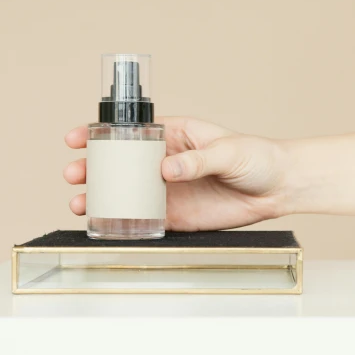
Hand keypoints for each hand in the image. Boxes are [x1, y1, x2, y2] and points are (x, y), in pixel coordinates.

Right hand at [64, 117, 289, 230]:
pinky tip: (106, 224)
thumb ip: (197, 160)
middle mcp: (166, 161)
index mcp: (175, 134)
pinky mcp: (178, 215)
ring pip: (126, 192)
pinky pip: (144, 218)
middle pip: (120, 164)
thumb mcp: (227, 151)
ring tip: (81, 203)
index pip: (131, 131)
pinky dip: (124, 221)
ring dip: (102, 197)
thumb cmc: (257, 157)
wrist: (279, 188)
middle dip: (92, 168)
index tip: (77, 137)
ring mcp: (169, 189)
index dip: (100, 132)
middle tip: (75, 174)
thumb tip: (167, 169)